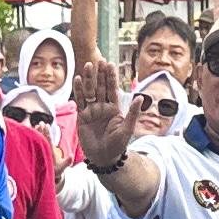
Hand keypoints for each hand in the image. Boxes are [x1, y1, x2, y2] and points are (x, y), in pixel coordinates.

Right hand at [73, 58, 130, 172]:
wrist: (104, 158)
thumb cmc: (117, 145)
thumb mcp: (127, 129)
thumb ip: (132, 113)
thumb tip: (141, 98)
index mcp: (114, 108)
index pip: (112, 89)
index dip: (111, 77)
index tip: (110, 64)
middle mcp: (103, 107)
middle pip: (100, 87)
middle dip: (99, 74)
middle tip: (98, 60)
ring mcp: (92, 111)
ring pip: (89, 91)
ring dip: (88, 79)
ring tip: (87, 66)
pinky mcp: (82, 117)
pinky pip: (80, 101)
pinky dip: (78, 91)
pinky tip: (77, 80)